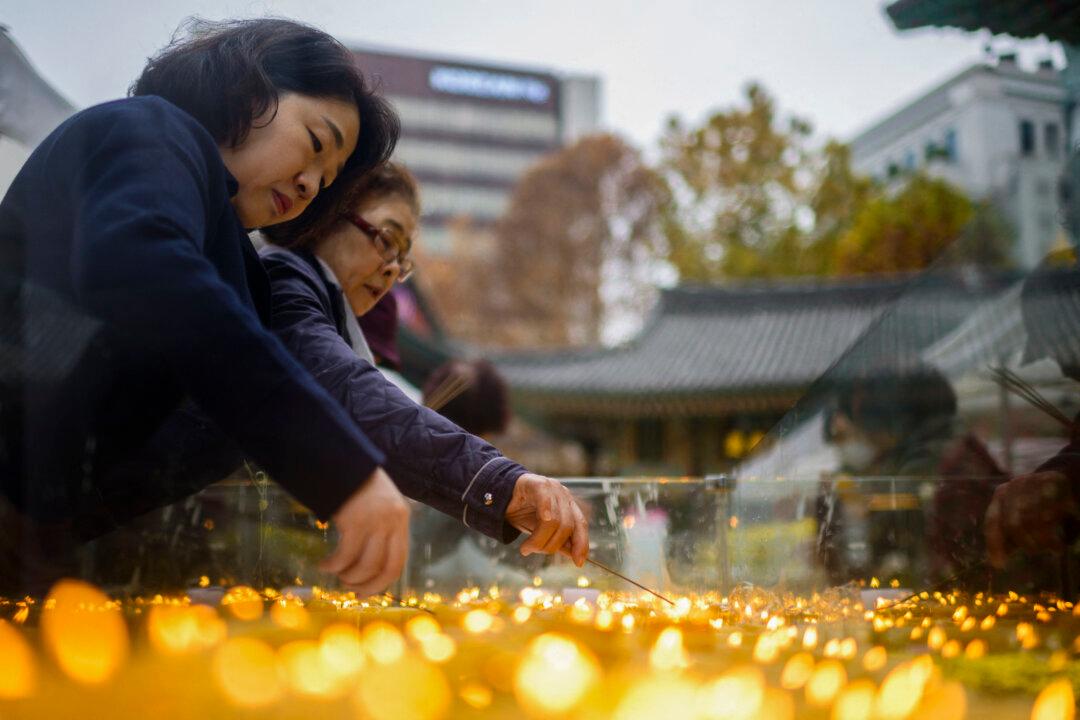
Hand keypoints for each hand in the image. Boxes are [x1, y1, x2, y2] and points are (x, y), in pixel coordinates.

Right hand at [319, 467, 409, 595]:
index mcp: (401, 519)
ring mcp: (376, 522)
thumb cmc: (356, 483)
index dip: (382, 582)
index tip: (366, 593)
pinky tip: (324, 564)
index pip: (398, 561)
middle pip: (387, 568)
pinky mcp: (355, 522)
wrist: (342, 459)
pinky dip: (333, 565)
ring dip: (349, 577)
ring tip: (335, 574)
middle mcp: (393, 522)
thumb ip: (382, 527)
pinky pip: (345, 556)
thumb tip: (372, 563)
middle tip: (349, 589)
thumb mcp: (380, 503)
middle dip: (367, 585)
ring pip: (365, 566)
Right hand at [505, 473, 588, 566]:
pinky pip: (544, 500)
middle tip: (533, 552)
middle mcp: (563, 495)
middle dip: (551, 545)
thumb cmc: (522, 513)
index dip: (581, 544)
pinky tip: (535, 527)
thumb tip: (574, 557)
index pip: (581, 525)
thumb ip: (558, 541)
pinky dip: (544, 513)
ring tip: (525, 548)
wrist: (499, 496)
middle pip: (567, 525)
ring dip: (538, 540)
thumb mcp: (542, 531)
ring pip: (554, 520)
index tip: (578, 563)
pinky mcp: (537, 483)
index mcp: (568, 505)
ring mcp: (551, 487)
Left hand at [984, 471, 1075, 567]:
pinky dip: (1058, 531)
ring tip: (1055, 549)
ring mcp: (1035, 481)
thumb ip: (1010, 537)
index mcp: (1002, 495)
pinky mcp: (1056, 480)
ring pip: (1036, 519)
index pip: (992, 521)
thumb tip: (995, 561)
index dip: (994, 544)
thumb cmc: (1043, 503)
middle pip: (1015, 524)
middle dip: (1027, 543)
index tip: (999, 565)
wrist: (1068, 474)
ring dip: (1045, 540)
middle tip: (1039, 551)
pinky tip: (1063, 543)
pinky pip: (1056, 510)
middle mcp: (1015, 486)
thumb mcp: (1023, 519)